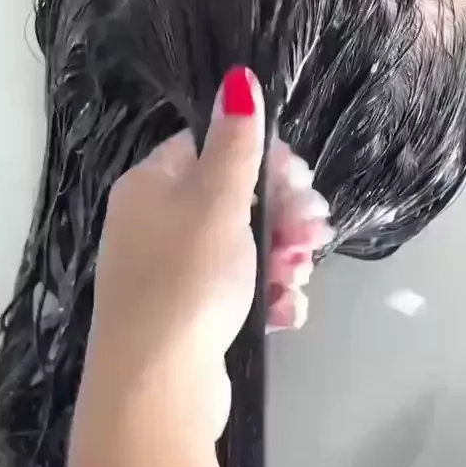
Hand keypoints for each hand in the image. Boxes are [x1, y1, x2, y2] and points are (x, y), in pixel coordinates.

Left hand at [89, 67, 330, 437]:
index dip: (260, 160)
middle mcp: (154, 227)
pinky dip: (265, 299)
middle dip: (282, 215)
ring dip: (281, 260)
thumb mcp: (216, 201)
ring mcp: (171, 277)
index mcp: (151, 187)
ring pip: (241, 252)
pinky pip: (236, 295)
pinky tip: (286, 310)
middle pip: (232, 203)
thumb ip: (235, 143)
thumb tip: (237, 81)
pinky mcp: (189, 320)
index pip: (208, 149)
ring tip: (299, 276)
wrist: (156, 385)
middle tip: (314, 229)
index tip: (299, 180)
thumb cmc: (187, 279)